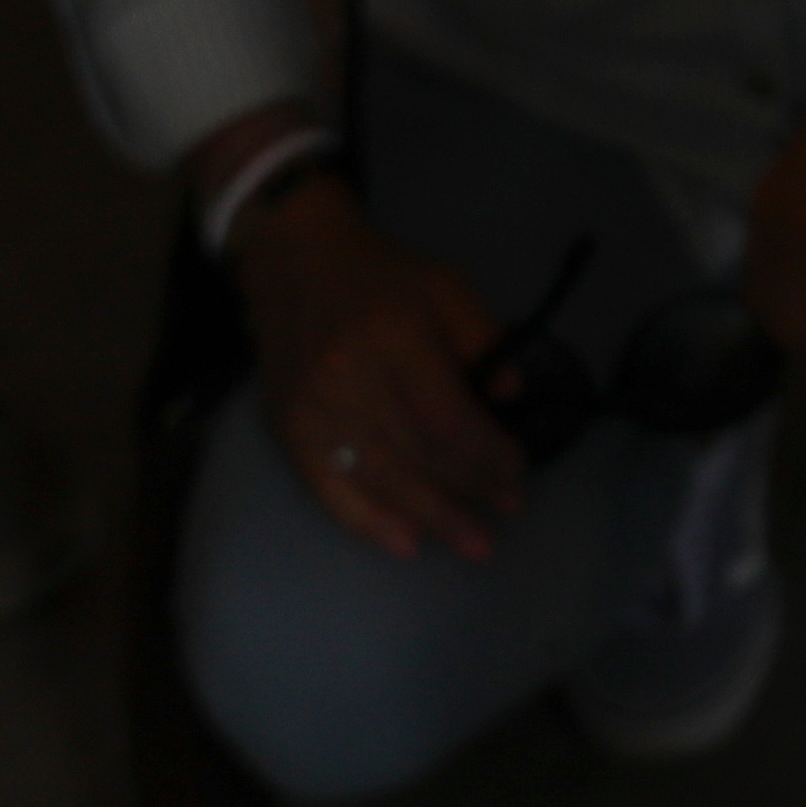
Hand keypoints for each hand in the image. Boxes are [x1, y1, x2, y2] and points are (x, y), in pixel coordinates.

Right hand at [234, 182, 521, 563]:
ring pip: (379, 478)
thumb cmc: (382, 276)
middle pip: (417, 454)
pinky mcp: (287, 429)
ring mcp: (312, 408)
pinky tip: (405, 543)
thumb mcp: (447, 286)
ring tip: (471, 542)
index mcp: (394, 336)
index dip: (487, 454)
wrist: (294, 262)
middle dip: (468, 489)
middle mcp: (348, 378)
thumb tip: (511, 395)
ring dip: (430, 516)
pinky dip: (367, 521)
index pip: (447, 417)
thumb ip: (483, 337)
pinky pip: (327, 489)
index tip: (518, 473)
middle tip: (507, 512)